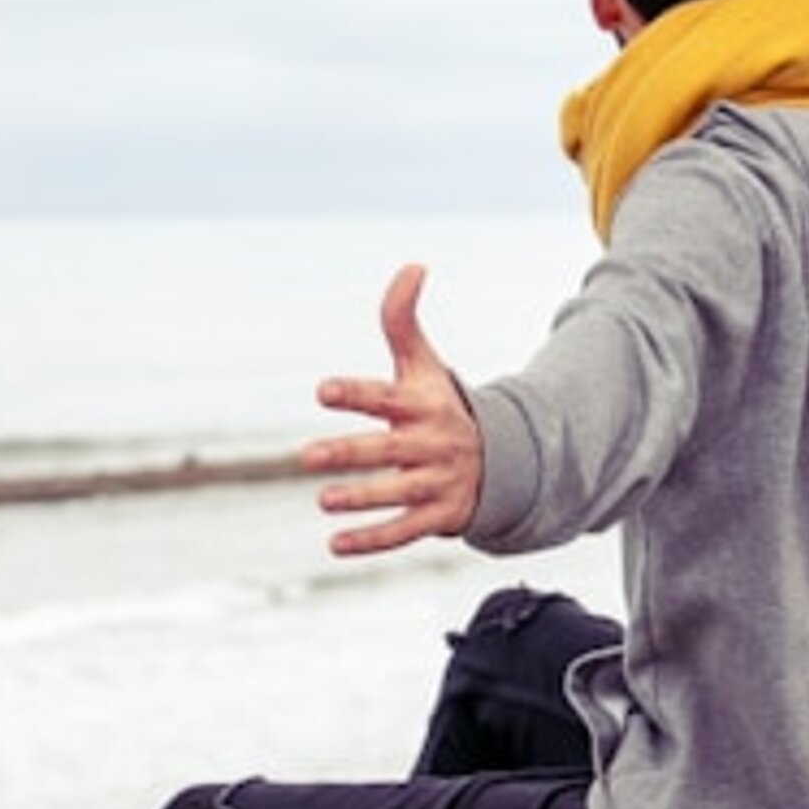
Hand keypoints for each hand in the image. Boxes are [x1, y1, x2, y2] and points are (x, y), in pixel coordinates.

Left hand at [299, 265, 483, 554]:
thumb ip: (403, 320)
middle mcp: (431, 443)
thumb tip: (413, 264)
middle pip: (387, 449)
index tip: (323, 390)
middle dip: (350, 452)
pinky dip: (372, 541)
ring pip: (396, 493)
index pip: (385, 397)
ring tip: (323, 500)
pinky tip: (336, 545)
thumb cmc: (442, 406)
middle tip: (307, 455)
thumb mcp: (425, 366)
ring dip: (360, 498)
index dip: (355, 394)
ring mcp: (437, 482)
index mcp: (423, 405)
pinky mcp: (440, 516)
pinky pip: (405, 532)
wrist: (501, 460)